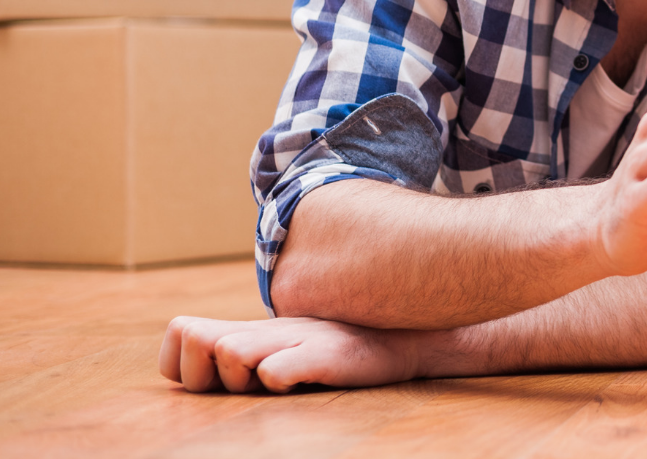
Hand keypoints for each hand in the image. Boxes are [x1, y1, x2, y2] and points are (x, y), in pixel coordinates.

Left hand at [160, 316, 420, 392]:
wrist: (399, 340)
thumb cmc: (334, 353)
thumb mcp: (282, 348)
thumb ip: (243, 353)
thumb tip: (202, 371)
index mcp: (249, 330)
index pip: (180, 332)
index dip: (184, 362)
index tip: (215, 380)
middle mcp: (264, 329)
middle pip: (195, 341)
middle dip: (208, 375)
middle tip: (246, 383)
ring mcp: (292, 338)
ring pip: (229, 354)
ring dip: (243, 379)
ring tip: (276, 381)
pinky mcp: (322, 354)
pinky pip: (276, 371)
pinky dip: (281, 381)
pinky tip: (304, 381)